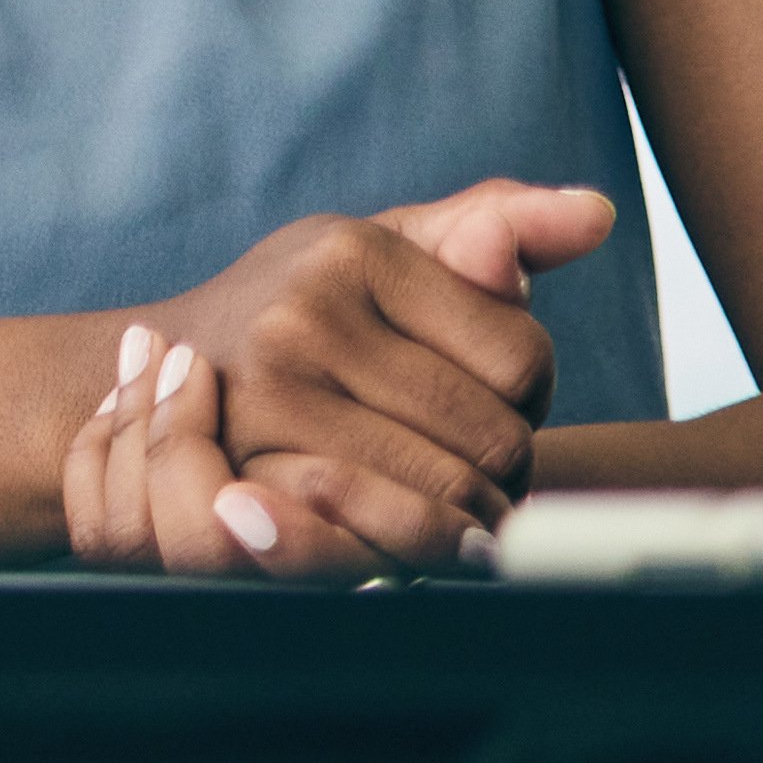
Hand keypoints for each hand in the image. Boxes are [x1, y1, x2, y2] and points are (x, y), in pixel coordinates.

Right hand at [71, 180, 606, 576]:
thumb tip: (594, 214)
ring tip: (444, 496)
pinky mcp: (251, 480)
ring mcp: (270, 401)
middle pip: (497, 438)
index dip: (527, 390)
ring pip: (456, 498)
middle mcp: (303, 317)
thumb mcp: (388, 250)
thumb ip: (494, 229)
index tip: (481, 390)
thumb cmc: (308, 313)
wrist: (168, 373)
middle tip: (464, 456)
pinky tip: (414, 533)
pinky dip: (422, 548)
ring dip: (469, 515)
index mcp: (351, 250)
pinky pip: (395, 540)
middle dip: (502, 462)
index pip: (525, 357)